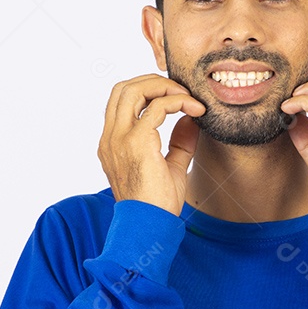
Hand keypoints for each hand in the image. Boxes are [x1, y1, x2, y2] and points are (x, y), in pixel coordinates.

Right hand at [97, 74, 205, 216]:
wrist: (148, 227)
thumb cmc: (157, 205)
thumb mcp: (171, 168)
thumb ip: (179, 143)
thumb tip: (191, 120)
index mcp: (112, 143)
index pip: (121, 101)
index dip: (147, 90)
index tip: (176, 98)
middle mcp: (111, 137)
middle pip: (123, 87)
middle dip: (154, 81)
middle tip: (182, 91)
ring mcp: (120, 138)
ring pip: (134, 89)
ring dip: (164, 86)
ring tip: (188, 98)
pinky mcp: (137, 142)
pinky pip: (157, 107)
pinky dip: (178, 101)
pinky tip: (196, 110)